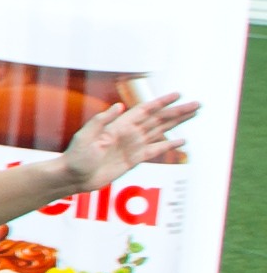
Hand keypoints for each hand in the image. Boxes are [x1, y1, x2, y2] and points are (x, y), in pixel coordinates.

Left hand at [59, 89, 203, 187]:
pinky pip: (155, 151)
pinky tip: (181, 141)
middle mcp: (129, 133)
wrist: (73, 177)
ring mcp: (132, 146)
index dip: (162, 102)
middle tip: (197, 104)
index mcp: (119, 125)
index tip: (179, 95)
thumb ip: (102, 121)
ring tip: (193, 115)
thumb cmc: (76, 157)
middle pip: (158, 119)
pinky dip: (168, 146)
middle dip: (177, 111)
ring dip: (177, 123)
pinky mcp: (134, 160)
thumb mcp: (86, 136)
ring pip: (160, 132)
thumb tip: (120, 106)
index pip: (145, 110)